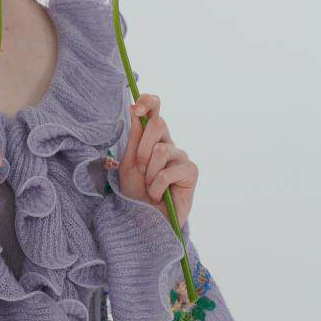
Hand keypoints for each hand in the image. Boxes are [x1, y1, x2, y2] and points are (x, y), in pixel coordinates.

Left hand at [117, 93, 197, 229]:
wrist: (144, 219)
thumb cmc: (135, 192)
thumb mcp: (128, 162)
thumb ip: (134, 137)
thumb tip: (135, 107)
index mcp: (152, 137)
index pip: (156, 109)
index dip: (149, 101)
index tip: (138, 108)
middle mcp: (169, 143)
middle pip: (159, 123)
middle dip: (142, 148)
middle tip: (140, 168)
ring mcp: (182, 157)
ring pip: (161, 150)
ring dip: (148, 172)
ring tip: (148, 186)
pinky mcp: (191, 172)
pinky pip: (168, 172)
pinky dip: (156, 186)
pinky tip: (157, 195)